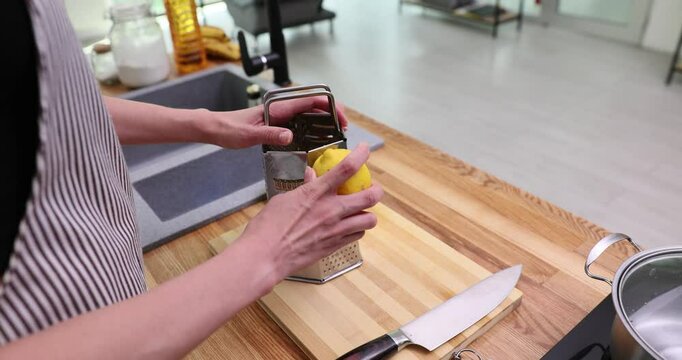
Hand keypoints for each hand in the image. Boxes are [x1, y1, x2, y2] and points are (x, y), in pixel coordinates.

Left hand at [203, 96, 347, 148]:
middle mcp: (282, 109)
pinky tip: (318, 138)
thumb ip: (270, 134)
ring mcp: (280, 115)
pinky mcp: (277, 123)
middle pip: (314, 105)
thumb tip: (290, 136)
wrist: (215, 128)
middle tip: (343, 129)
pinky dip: (314, 126)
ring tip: (335, 134)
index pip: (310, 101)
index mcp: (278, 108)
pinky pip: (301, 122)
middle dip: (332, 113)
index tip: (341, 118)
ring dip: (324, 120)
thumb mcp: (249, 135)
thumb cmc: (230, 129)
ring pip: (309, 113)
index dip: (330, 106)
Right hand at [238, 143, 381, 280]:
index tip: (365, 149)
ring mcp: (336, 229)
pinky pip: (358, 236)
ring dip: (368, 214)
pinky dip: (357, 230)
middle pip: (369, 196)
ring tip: (361, 212)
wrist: (266, 256)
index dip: (360, 155)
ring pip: (370, 220)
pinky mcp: (335, 246)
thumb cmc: (268, 226)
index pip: (346, 168)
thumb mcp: (284, 199)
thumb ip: (304, 187)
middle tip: (372, 189)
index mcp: (317, 193)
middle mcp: (331, 210)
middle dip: (376, 190)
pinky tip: (349, 228)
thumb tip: (311, 176)